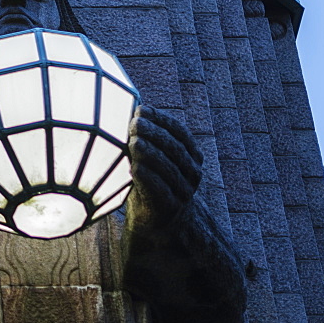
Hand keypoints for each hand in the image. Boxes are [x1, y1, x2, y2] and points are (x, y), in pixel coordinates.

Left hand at [128, 105, 203, 226]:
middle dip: (154, 133)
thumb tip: (130, 104)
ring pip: (169, 168)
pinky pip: (160, 190)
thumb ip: (146, 135)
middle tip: (134, 123)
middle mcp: (192, 172)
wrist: (155, 218)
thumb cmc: (149, 178)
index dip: (162, 119)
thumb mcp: (151, 155)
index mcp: (191, 155)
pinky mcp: (169, 207)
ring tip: (133, 142)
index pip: (180, 132)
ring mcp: (183, 191)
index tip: (141, 109)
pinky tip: (135, 168)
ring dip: (150, 153)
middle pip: (174, 148)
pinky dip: (148, 178)